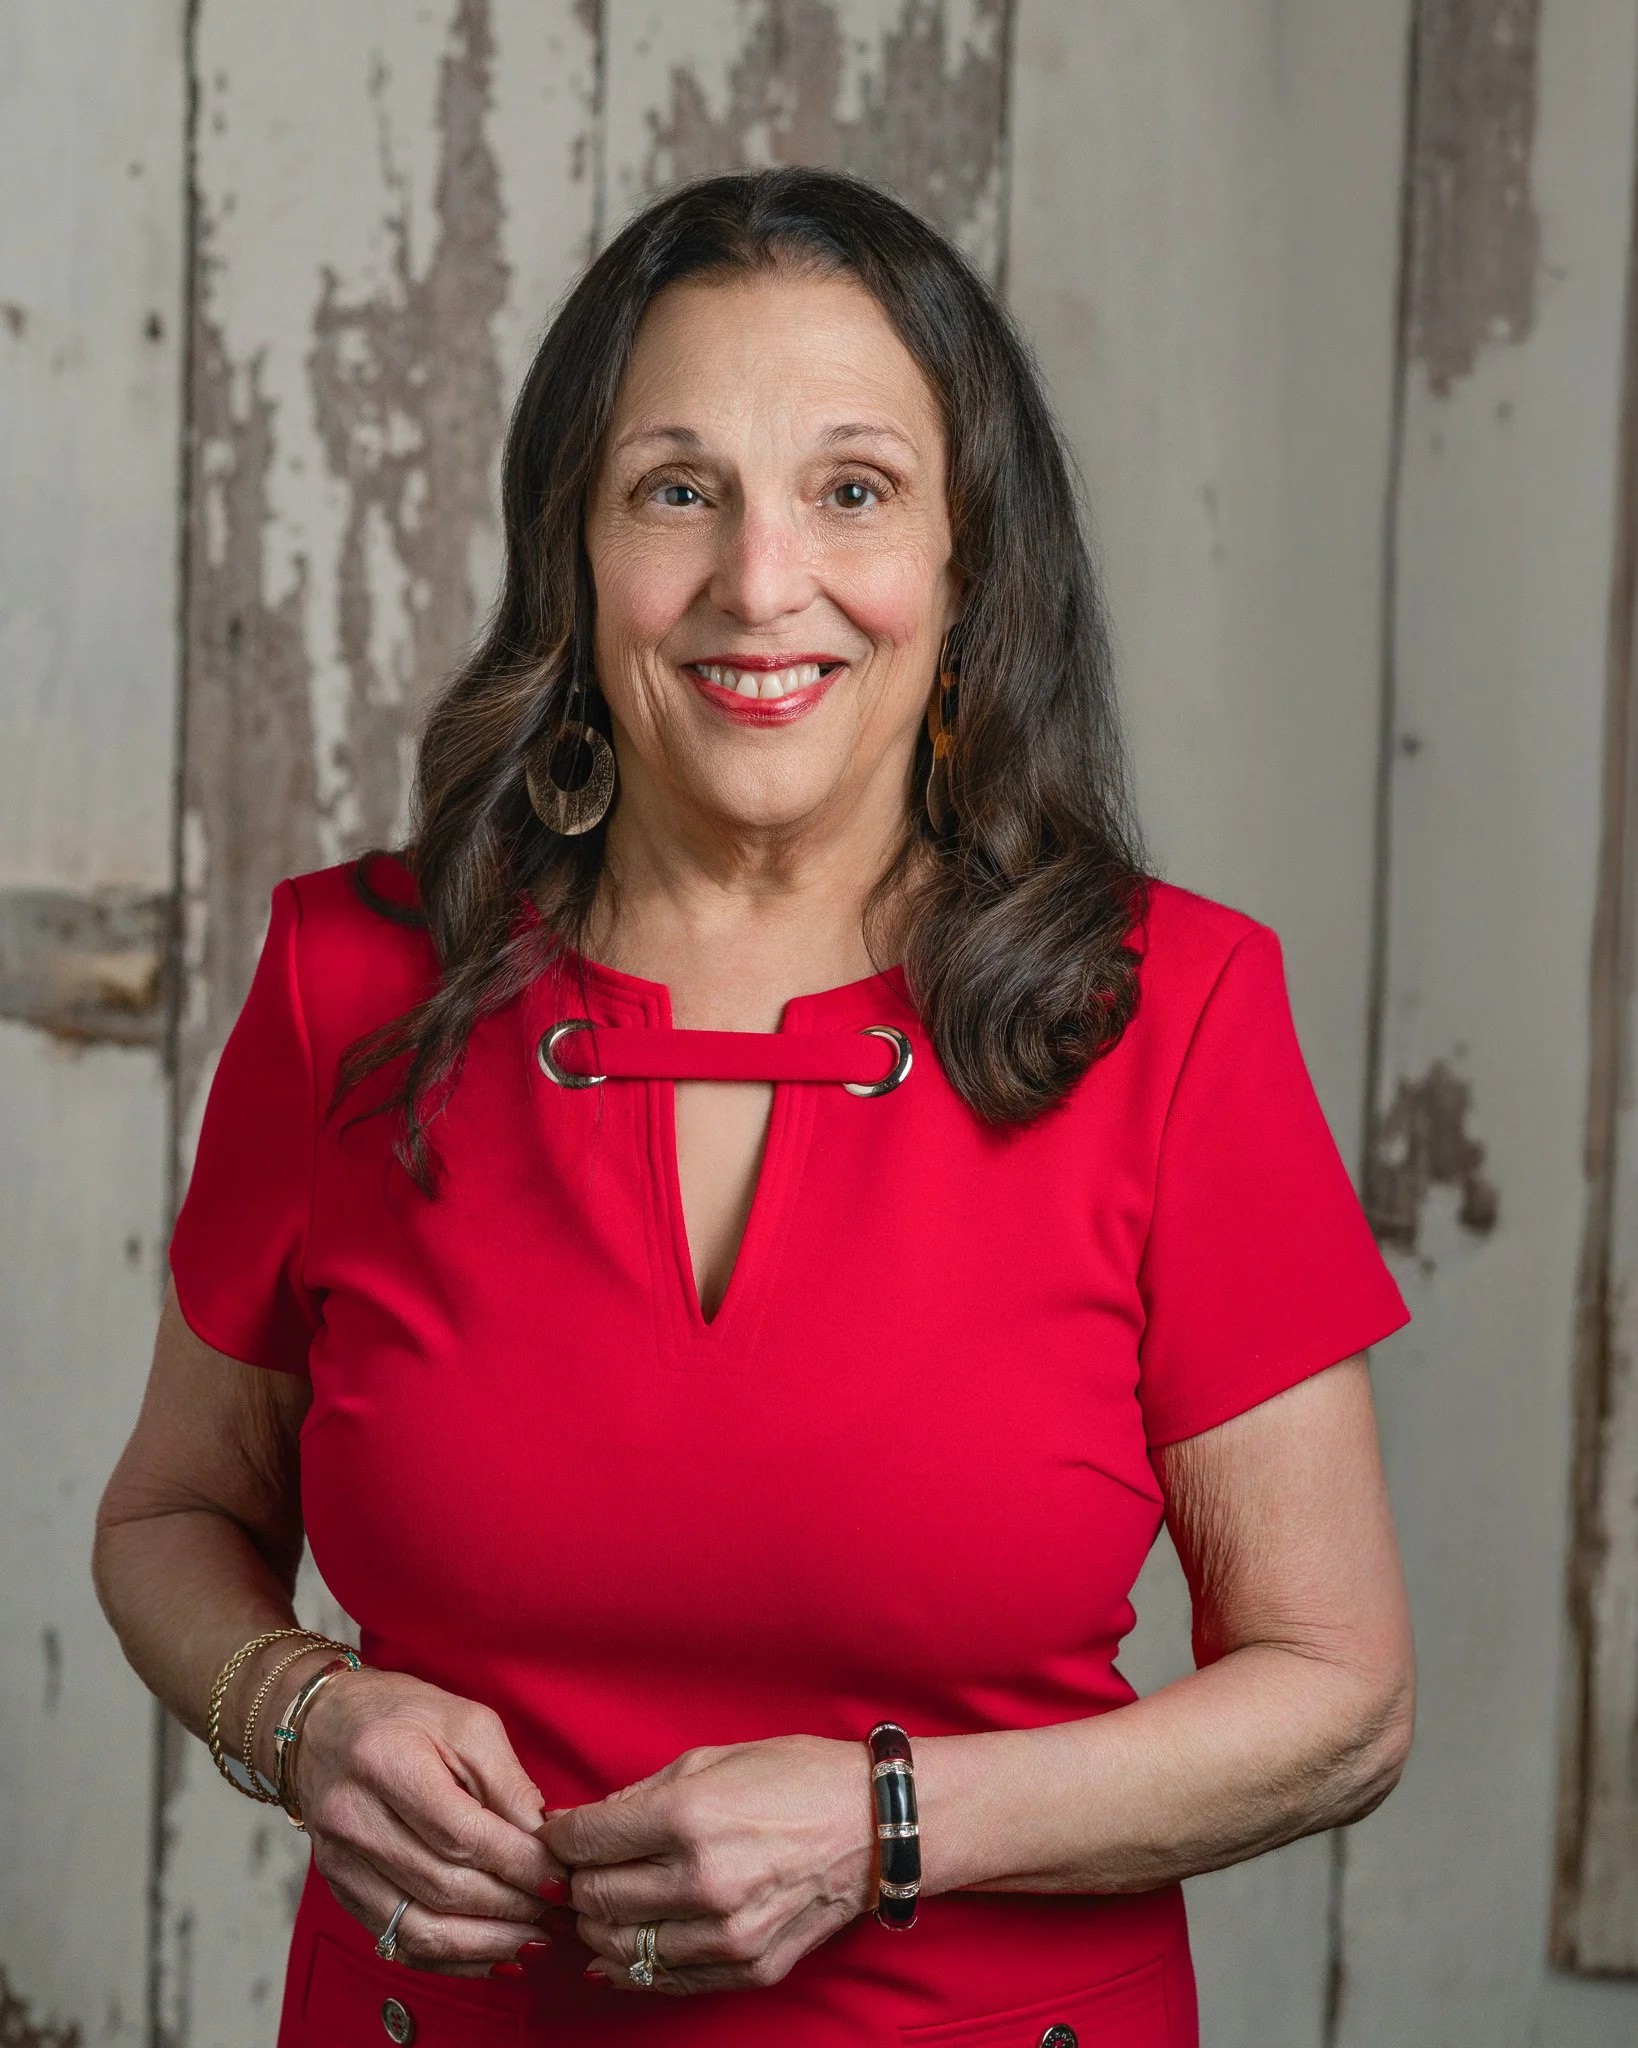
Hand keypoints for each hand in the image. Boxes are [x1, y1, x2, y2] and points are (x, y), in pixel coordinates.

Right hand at [290, 1667, 565, 1974]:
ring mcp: (341, 1861)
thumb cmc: (404, 1717)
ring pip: (420, 1929)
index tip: (559, 1877)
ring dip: (485, 1945)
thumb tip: (544, 1839)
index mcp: (387, 1762)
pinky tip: (490, 1955)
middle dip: (511, 1907)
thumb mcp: (467, 1724)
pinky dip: (450, 1958)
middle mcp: (354, 1817)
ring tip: (532, 1941)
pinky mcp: (340, 1890)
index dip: (518, 1864)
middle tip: (555, 1910)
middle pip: (444, 1887)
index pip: (463, 1835)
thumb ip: (507, 1781)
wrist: (325, 1727)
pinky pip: (398, 1943)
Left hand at [546, 1735, 873, 1994]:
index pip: (586, 1841)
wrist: (874, 1824)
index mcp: (689, 1816)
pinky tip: (628, 1944)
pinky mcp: (749, 1967)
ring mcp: (728, 1933)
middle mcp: (704, 1881)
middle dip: (575, 1882)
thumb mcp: (711, 1759)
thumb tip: (580, 1821)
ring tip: (602, 1904)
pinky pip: (666, 1979)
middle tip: (578, 1869)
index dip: (559, 1837)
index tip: (557, 1834)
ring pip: (622, 1947)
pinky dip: (636, 1965)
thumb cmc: (795, 1777)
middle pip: (596, 1898)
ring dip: (600, 1927)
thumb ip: (639, 1794)